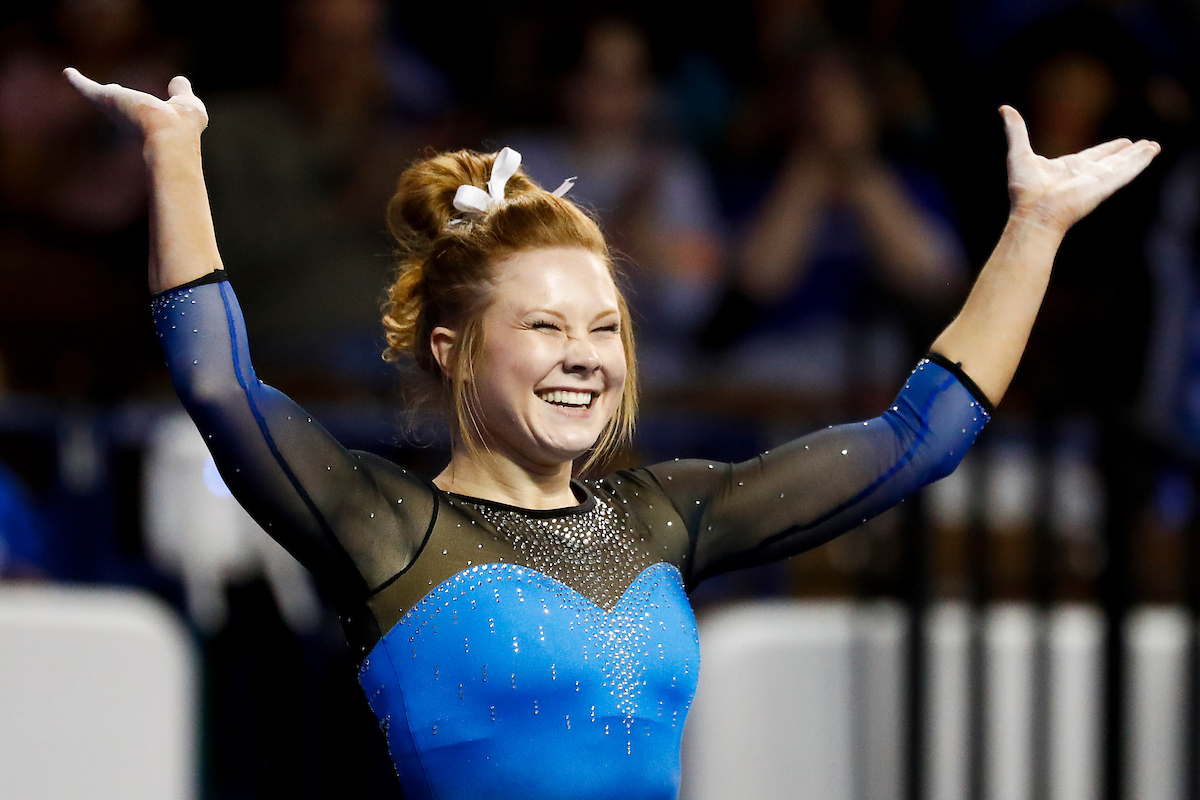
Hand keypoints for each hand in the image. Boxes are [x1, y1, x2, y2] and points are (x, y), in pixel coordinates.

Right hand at [63, 68, 207, 141]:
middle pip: (121, 106)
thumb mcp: (189, 104)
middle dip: (115, 99)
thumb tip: (179, 80)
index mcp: (154, 119)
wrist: (170, 134)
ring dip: (88, 89)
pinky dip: (78, 82)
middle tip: (109, 90)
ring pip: (104, 98)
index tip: (143, 102)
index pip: (146, 110)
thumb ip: (182, 92)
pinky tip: (68, 73)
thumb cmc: (184, 124)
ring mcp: (118, 109)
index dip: (145, 105)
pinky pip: (88, 89)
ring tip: (74, 77)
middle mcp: (134, 117)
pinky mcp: (106, 100)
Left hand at [1002, 104, 1159, 234]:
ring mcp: (1098, 180)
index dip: (1110, 149)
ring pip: (1125, 164)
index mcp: (1069, 168)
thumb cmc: (1024, 190)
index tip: (1123, 142)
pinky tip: (1153, 152)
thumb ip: (1016, 131)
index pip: (1095, 156)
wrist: (1034, 212)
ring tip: (1154, 146)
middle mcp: (1086, 174)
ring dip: (1140, 155)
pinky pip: (1129, 170)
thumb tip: (1004, 109)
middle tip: (1144, 144)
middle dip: (1128, 153)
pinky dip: (1141, 161)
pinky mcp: (1107, 185)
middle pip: (1113, 160)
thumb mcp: (1019, 153)